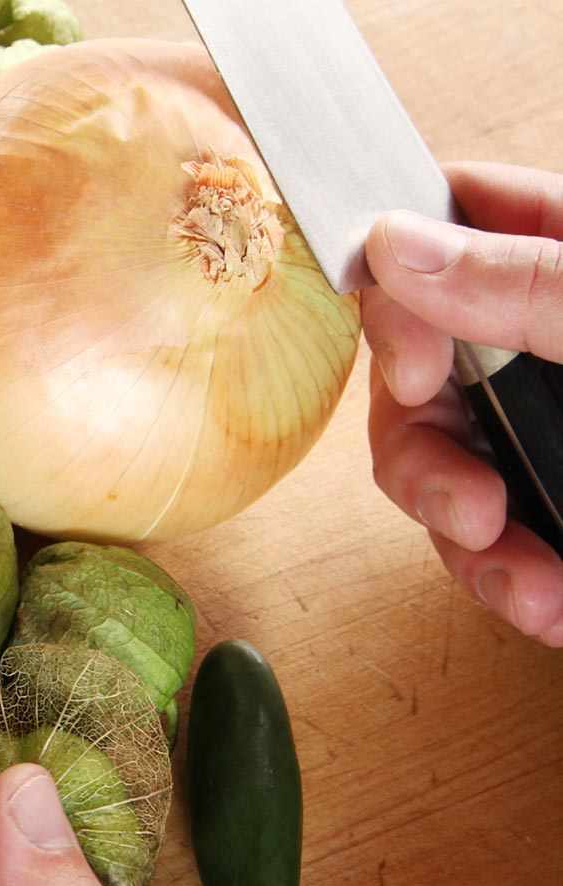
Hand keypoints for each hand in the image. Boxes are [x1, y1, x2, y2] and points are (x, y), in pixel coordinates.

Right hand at [363, 160, 562, 645]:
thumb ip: (529, 282)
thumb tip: (393, 245)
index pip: (448, 222)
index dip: (397, 288)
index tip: (418, 370)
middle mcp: (542, 338)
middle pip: (418, 375)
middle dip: (426, 460)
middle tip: (466, 504)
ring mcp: (546, 424)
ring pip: (444, 471)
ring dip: (468, 545)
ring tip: (528, 590)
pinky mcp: (552, 504)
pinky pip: (494, 540)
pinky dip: (510, 583)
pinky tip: (548, 609)